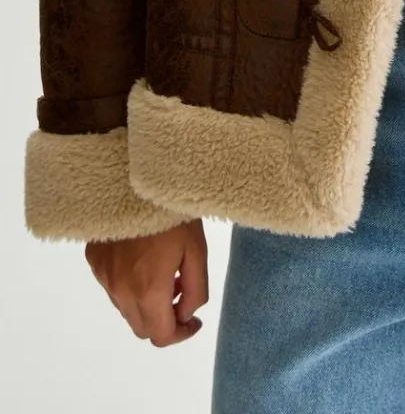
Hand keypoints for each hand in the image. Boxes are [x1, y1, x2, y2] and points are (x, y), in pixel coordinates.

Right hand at [84, 218, 208, 345]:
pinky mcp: (94, 260)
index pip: (161, 336)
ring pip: (126, 309)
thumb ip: (196, 290)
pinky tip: (144, 260)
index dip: (182, 334)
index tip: (194, 321)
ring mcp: (103, 276)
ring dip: (146, 303)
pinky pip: (113, 287)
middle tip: (181, 293)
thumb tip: (186, 315)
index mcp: (148, 291)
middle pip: (141, 327)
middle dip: (164, 320)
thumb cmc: (174, 214)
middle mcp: (120, 290)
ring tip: (165, 272)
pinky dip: (130, 286)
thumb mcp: (197, 251)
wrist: (134, 180)